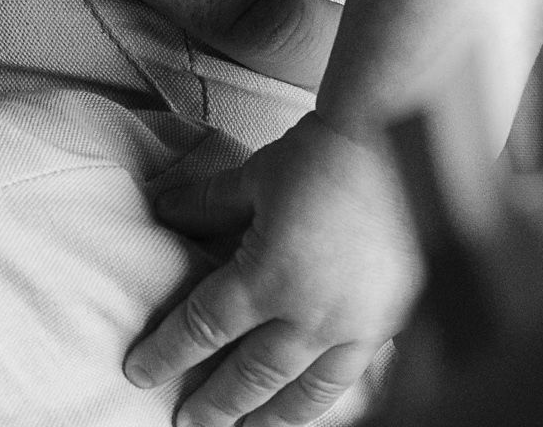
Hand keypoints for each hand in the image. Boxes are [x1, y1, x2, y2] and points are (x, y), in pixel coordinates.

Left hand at [125, 113, 420, 424]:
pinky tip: (315, 403)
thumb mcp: (256, 177)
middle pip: (251, 376)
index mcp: (268, 280)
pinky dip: (327, 397)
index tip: (140, 371)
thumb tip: (165, 212)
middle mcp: (310, 319)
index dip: (168, 353)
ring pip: (305, 393)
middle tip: (187, 424)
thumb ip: (208, 203)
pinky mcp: (389, 326)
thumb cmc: (325, 157)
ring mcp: (354, 330)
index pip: (204, 328)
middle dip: (216, 404)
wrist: (402, 145)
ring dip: (272, 417)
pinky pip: (353, 379)